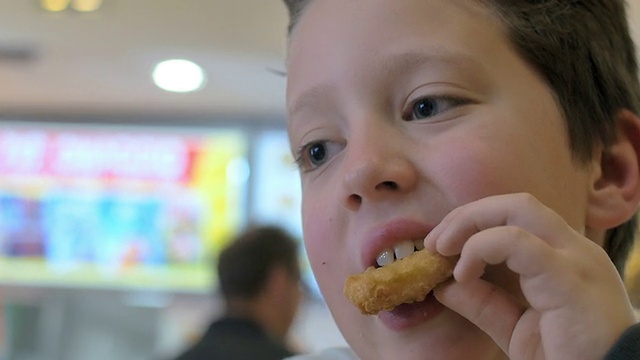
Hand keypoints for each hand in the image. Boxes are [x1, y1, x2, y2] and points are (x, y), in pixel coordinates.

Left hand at [423, 193, 636, 359]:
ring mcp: (574, 259)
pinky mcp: (569, 276)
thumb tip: (443, 284)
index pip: (515, 217)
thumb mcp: (516, 328)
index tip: (440, 247)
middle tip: (435, 242)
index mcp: (563, 257)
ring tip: (441, 250)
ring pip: (516, 209)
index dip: (473, 223)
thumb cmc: (570, 358)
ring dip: (469, 222)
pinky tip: (463, 273)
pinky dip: (480, 248)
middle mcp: (573, 249)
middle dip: (467, 215)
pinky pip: (517, 242)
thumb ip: (483, 302)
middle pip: (514, 203)